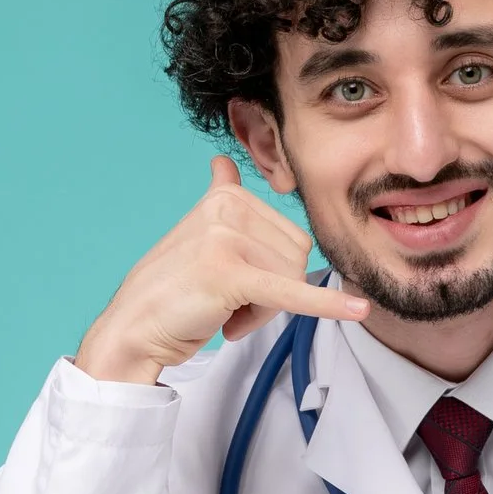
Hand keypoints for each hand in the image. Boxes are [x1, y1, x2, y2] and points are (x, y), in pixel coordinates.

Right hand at [74, 156, 369, 384]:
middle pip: (296, 256)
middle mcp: (227, 207)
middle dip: (272, 293)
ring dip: (263, 310)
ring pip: (291, 279)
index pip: (290, 238)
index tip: (236, 287)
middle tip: (228, 306)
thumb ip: (218, 199)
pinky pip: (291, 292)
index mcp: (226, 195)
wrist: (134, 328)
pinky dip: (328, 305)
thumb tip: (223, 165)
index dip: (273, 273)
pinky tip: (358, 309)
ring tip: (222, 311)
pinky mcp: (230, 273)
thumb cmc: (171, 291)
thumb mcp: (197, 234)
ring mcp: (227, 237)